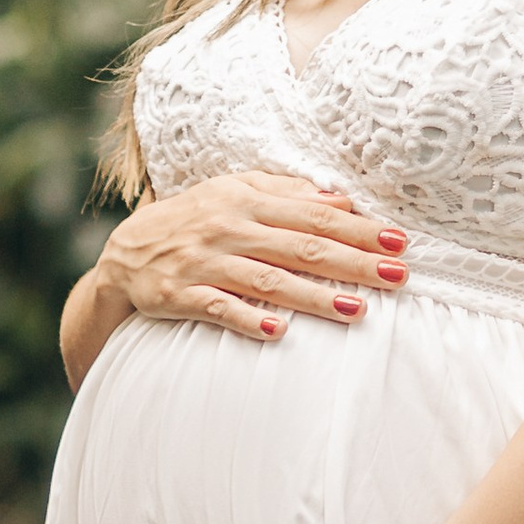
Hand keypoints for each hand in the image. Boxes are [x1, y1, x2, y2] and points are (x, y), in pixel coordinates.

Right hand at [96, 170, 406, 343]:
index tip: (398, 240)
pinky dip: (247, 319)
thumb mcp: (235, 192)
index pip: (314, 214)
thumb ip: (285, 192)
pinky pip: (218, 308)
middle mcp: (230, 228)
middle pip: (301, 246)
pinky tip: (277, 332)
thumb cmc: (194, 218)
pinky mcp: (182, 294)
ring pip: (268, 280)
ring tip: (356, 310)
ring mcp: (206, 262)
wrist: (125, 252)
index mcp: (247, 199)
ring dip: (314, 296)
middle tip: (397, 276)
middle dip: (353, 261)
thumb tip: (340, 197)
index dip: (357, 227)